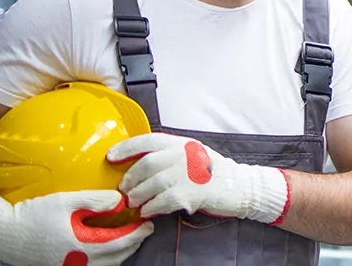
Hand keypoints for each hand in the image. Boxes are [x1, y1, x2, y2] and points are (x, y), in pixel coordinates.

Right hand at [0, 191, 153, 265]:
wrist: (2, 234)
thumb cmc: (32, 215)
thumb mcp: (66, 201)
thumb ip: (95, 201)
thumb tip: (119, 201)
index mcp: (82, 246)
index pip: (120, 242)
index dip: (136, 232)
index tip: (147, 222)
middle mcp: (79, 263)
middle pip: (117, 256)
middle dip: (133, 243)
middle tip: (142, 230)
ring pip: (106, 265)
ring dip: (120, 252)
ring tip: (128, 238)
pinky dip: (105, 259)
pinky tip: (104, 247)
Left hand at [106, 133, 289, 224]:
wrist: (240, 186)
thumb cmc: (213, 172)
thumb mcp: (191, 154)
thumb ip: (169, 155)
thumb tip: (138, 164)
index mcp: (181, 143)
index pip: (147, 140)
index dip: (126, 148)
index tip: (111, 156)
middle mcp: (184, 154)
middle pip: (146, 164)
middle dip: (130, 179)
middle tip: (125, 189)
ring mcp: (189, 173)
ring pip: (152, 184)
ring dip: (138, 196)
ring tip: (135, 202)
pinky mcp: (193, 192)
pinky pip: (163, 201)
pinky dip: (152, 207)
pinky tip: (148, 211)